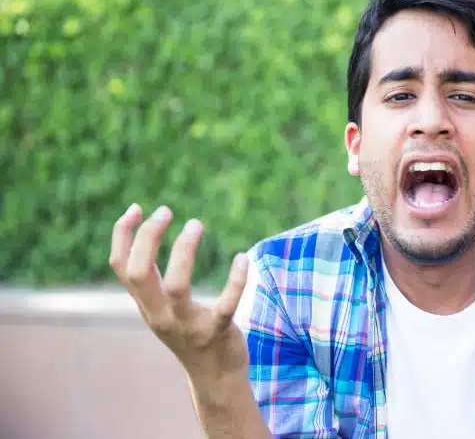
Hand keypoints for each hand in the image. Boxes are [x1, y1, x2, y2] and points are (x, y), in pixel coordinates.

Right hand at [108, 203, 250, 378]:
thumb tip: (148, 235)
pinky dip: (235, 281)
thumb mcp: (163, 307)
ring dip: (184, 251)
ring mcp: (188, 325)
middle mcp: (160, 315)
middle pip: (138, 272)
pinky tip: (242, 258)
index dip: (122, 234)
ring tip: (196, 224)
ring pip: (176, 286)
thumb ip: (153, 280)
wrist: (215, 378)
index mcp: (146, 305)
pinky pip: (225, 305)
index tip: (137, 207)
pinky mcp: (217, 332)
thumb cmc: (189, 332)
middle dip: (148, 237)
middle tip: (166, 211)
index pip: (120, 266)